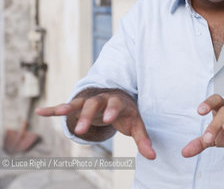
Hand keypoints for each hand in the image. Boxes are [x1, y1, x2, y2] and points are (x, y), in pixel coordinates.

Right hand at [35, 89, 155, 159]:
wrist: (118, 96)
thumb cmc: (127, 113)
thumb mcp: (136, 124)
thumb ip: (143, 140)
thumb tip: (153, 157)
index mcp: (119, 102)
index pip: (117, 105)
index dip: (113, 110)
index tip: (110, 119)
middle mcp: (103, 99)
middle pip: (95, 104)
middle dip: (88, 116)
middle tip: (81, 131)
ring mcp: (90, 101)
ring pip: (79, 104)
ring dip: (70, 109)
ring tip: (60, 114)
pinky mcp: (79, 105)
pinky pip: (65, 105)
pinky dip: (53, 109)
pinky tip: (40, 111)